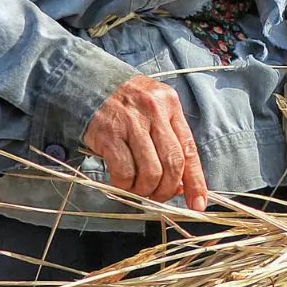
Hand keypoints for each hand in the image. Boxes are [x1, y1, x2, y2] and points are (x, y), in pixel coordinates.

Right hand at [81, 76, 209, 209]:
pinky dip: (124, 186)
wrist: (89, 83)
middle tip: (157, 196)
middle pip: (172, 163)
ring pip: (151, 172)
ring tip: (138, 190)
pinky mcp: (109, 134)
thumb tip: (180, 183)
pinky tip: (120, 184)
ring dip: (145, 190)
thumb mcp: (153, 108)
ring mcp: (131, 122)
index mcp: (171, 105)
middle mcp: (155, 112)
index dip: (196, 181)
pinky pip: (124, 171)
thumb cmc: (125, 101)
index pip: (189, 149)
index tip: (198, 203)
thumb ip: (168, 138)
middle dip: (167, 190)